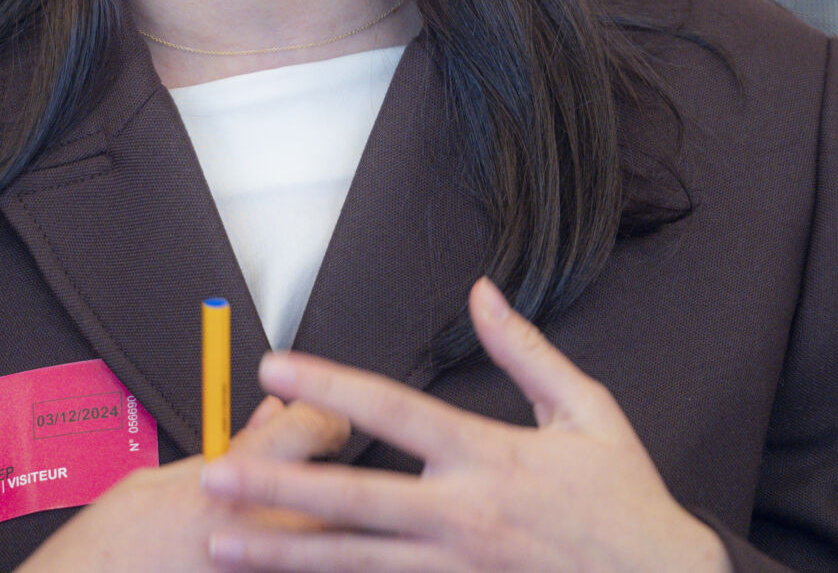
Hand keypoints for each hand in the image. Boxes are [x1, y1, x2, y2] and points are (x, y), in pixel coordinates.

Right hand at [14, 395, 350, 572]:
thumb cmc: (110, 548)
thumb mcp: (159, 479)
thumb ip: (228, 449)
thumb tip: (268, 417)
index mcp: (236, 478)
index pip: (317, 424)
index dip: (323, 416)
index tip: (321, 422)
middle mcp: (263, 523)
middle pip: (337, 486)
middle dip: (327, 478)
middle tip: (304, 479)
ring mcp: (265, 566)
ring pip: (325, 539)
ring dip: (311, 526)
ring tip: (276, 523)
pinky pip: (294, 568)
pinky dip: (286, 560)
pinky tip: (263, 557)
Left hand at [197, 278, 730, 572]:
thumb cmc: (625, 500)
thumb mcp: (588, 412)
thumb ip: (526, 353)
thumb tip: (481, 293)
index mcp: (489, 456)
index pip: (394, 411)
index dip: (331, 387)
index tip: (277, 366)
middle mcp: (464, 516)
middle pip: (354, 501)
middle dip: (278, 488)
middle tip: (212, 479)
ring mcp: (458, 570)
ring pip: (354, 564)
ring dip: (283, 554)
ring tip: (220, 545)